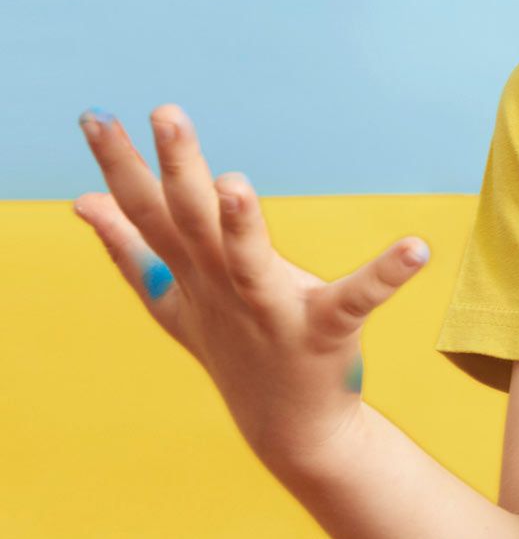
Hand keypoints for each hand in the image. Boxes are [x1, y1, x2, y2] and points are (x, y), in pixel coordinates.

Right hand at [73, 103, 428, 477]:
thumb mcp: (174, 299)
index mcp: (193, 272)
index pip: (147, 212)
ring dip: (241, 224)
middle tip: (166, 112)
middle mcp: (223, 288)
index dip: (119, 165)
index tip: (93, 115)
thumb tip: (82, 201)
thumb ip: (130, 248)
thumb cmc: (234, 349)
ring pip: (248, 262)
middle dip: (179, 168)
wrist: (287, 426)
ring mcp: (271, 312)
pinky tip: (416, 249)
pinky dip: (386, 275)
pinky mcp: (324, 332)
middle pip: (193, 222)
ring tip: (237, 183)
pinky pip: (356, 300)